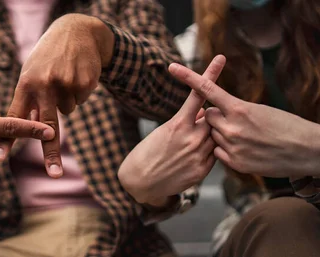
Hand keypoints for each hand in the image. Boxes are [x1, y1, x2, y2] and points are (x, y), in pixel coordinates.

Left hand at [0, 14, 114, 177]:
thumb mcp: (31, 73)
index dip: (6, 140)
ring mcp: (65, 85)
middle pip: (47, 127)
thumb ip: (27, 101)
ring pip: (67, 112)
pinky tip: (75, 75)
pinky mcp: (84, 83)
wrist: (76, 32)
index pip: (13, 118)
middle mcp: (44, 86)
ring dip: (65, 101)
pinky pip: (79, 102)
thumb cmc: (48, 57)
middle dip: (50, 153)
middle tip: (54, 175)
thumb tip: (27, 132)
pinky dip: (78, 93)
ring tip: (63, 77)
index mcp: (25, 85)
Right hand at [117, 55, 225, 205]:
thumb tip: (203, 112)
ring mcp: (199, 154)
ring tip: (187, 147)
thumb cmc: (148, 153)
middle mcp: (191, 137)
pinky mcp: (203, 170)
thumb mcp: (163, 131)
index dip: (210, 75)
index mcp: (178, 124)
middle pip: (211, 118)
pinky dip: (206, 152)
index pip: (199, 95)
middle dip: (205, 120)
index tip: (221, 58)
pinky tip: (190, 159)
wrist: (141, 182)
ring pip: (215, 136)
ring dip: (206, 137)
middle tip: (192, 129)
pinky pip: (214, 154)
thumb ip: (186, 121)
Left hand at [169, 56, 319, 177]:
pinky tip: (245, 149)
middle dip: (217, 117)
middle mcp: (232, 128)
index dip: (188, 77)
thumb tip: (218, 112)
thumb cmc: (286, 126)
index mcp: (239, 109)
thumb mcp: (261, 111)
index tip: (172, 67)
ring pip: (213, 135)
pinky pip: (218, 153)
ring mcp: (232, 146)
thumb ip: (235, 111)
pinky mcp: (235, 163)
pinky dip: (227, 150)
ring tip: (248, 137)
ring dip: (223, 134)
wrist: (307, 150)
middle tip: (238, 121)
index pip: (207, 90)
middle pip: (208, 116)